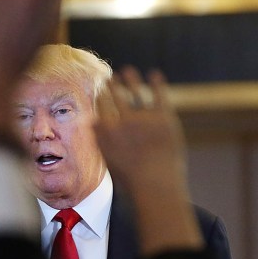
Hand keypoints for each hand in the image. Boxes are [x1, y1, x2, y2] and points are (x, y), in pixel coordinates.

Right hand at [95, 67, 187, 196]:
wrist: (156, 187)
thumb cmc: (132, 181)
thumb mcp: (109, 161)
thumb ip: (102, 140)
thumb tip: (93, 124)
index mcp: (106, 132)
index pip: (100, 106)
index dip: (99, 95)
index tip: (99, 88)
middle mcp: (122, 121)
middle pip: (114, 95)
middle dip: (111, 85)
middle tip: (109, 77)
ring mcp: (144, 118)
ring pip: (134, 90)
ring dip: (129, 79)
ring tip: (127, 71)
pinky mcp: (164, 118)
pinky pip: (159, 94)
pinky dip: (156, 82)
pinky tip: (154, 74)